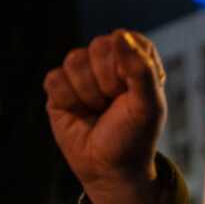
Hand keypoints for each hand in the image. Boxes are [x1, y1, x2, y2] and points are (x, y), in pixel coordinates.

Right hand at [44, 30, 166, 203]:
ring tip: (99, 111)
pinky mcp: (59, 89)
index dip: (129, 64)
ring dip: (89, 94)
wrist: (111, 168)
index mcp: (136, 62)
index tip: (134, 91)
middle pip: (99, 47)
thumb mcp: (149, 106)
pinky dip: (69, 100)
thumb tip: (120, 35)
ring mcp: (82, 75)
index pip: (128, 39)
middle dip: (109, 82)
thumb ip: (140, 69)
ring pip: (74, 61)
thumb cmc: (135, 137)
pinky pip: (55, 79)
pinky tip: (79, 113)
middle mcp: (109, 64)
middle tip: (115, 105)